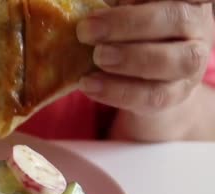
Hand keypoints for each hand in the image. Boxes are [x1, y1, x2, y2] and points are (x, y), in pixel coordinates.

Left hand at [76, 1, 213, 117]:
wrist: (145, 80)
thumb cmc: (131, 34)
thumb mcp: (126, 14)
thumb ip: (116, 6)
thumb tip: (86, 4)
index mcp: (186, 0)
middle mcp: (196, 27)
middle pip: (175, 20)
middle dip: (128, 24)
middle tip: (86, 31)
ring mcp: (190, 63)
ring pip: (172, 61)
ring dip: (130, 59)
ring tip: (97, 57)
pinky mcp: (175, 95)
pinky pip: (151, 95)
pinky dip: (117, 91)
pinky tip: (89, 84)